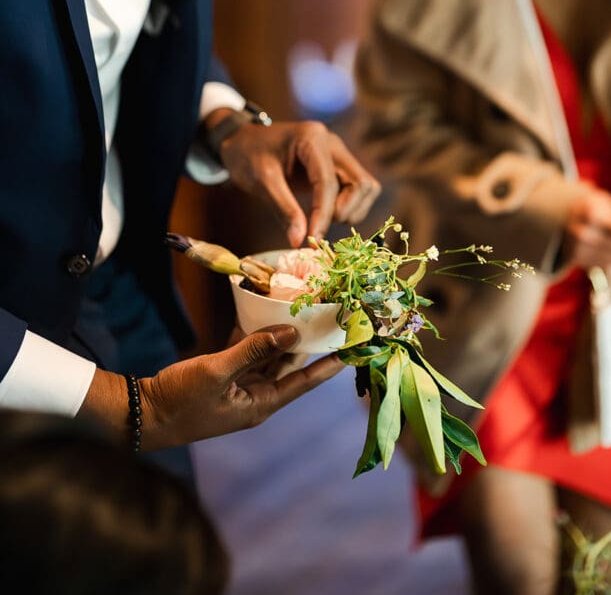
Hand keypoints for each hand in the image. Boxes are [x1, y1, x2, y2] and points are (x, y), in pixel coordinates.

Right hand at [81, 325, 343, 449]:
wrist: (143, 414)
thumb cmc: (180, 401)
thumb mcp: (217, 372)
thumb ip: (254, 350)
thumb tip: (290, 332)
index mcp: (261, 404)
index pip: (305, 381)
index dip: (330, 365)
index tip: (353, 348)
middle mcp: (257, 397)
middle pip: (291, 367)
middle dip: (310, 344)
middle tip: (331, 319)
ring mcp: (241, 388)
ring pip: (271, 357)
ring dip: (284, 335)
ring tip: (305, 311)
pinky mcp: (225, 377)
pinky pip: (249, 354)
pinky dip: (256, 335)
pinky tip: (264, 312)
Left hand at [215, 119, 380, 246]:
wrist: (242, 141)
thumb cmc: (247, 155)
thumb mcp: (262, 182)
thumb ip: (284, 210)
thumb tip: (300, 242)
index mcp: (312, 138)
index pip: (329, 181)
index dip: (324, 214)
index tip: (313, 240)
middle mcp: (332, 143)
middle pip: (361, 183)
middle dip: (344, 210)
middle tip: (318, 225)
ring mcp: (337, 153)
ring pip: (365, 187)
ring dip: (350, 210)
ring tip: (320, 219)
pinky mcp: (337, 165)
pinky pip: (356, 189)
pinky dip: (347, 206)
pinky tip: (324, 214)